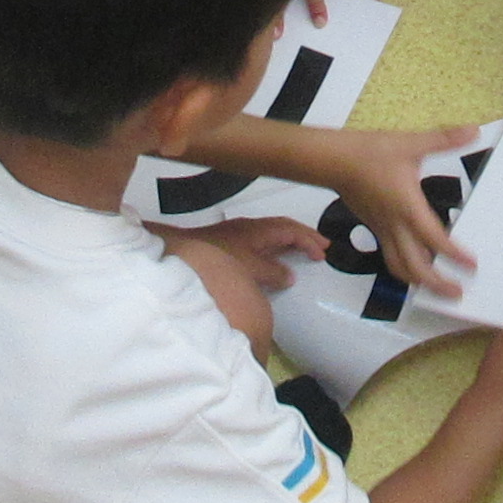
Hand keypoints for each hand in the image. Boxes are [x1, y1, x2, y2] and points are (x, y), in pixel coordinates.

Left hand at [172, 217, 326, 290]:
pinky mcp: (228, 242)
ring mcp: (238, 233)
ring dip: (289, 239)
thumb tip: (289, 275)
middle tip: (322, 246)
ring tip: (302, 250)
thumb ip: (271, 272)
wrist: (180, 253)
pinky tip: (272, 257)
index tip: (322, 254)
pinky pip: (261, 238)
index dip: (308, 240)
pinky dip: (274, 244)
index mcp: (258, 230)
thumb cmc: (216, 259)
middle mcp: (250, 227)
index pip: (290, 230)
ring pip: (272, 231)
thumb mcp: (248, 269)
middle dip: (304, 235)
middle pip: (284, 226)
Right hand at [321, 125, 479, 297]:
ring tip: (438, 287)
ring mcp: (383, 230)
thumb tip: (472, 131)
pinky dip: (406, 267)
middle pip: (415, 268)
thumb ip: (443, 139)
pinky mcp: (375, 228)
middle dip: (437, 285)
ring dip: (419, 281)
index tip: (472, 266)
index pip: (435, 240)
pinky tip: (418, 263)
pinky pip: (391, 255)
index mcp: (408, 208)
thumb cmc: (368, 153)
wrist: (334, 160)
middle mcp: (395, 225)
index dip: (455, 256)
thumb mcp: (410, 143)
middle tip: (457, 293)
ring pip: (399, 267)